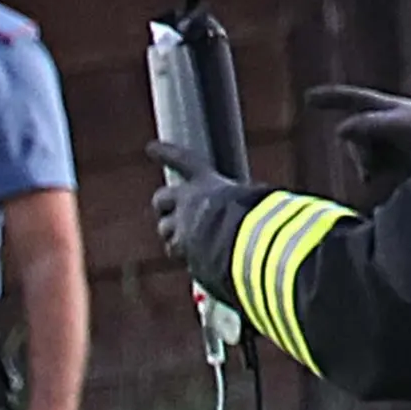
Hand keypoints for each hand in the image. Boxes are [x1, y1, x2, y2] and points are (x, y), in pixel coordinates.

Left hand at [146, 140, 251, 284]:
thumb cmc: (259, 219)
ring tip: (201, 244)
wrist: (247, 246)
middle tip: (170, 214)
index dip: (167, 153)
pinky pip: (182, 257)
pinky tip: (210, 262)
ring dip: (177, 238)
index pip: (184, 161)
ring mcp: (181, 227)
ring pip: (166, 232)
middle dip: (163, 207)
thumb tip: (253, 206)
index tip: (151, 147)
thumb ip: (242, 200)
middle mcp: (188, 202)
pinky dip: (192, 259)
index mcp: (207, 182)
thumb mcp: (255, 199)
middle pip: (160, 199)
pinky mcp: (182, 252)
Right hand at [303, 83, 410, 191]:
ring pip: (362, 153)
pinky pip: (372, 167)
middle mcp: (387, 124)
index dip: (331, 97)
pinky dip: (371, 173)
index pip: (354, 98)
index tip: (308, 97)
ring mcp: (392, 144)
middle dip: (356, 150)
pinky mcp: (397, 164)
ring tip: (374, 176)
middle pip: (354, 133)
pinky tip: (376, 180)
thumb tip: (340, 130)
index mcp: (387, 108)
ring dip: (364, 164)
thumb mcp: (399, 125)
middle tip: (367, 169)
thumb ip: (368, 125)